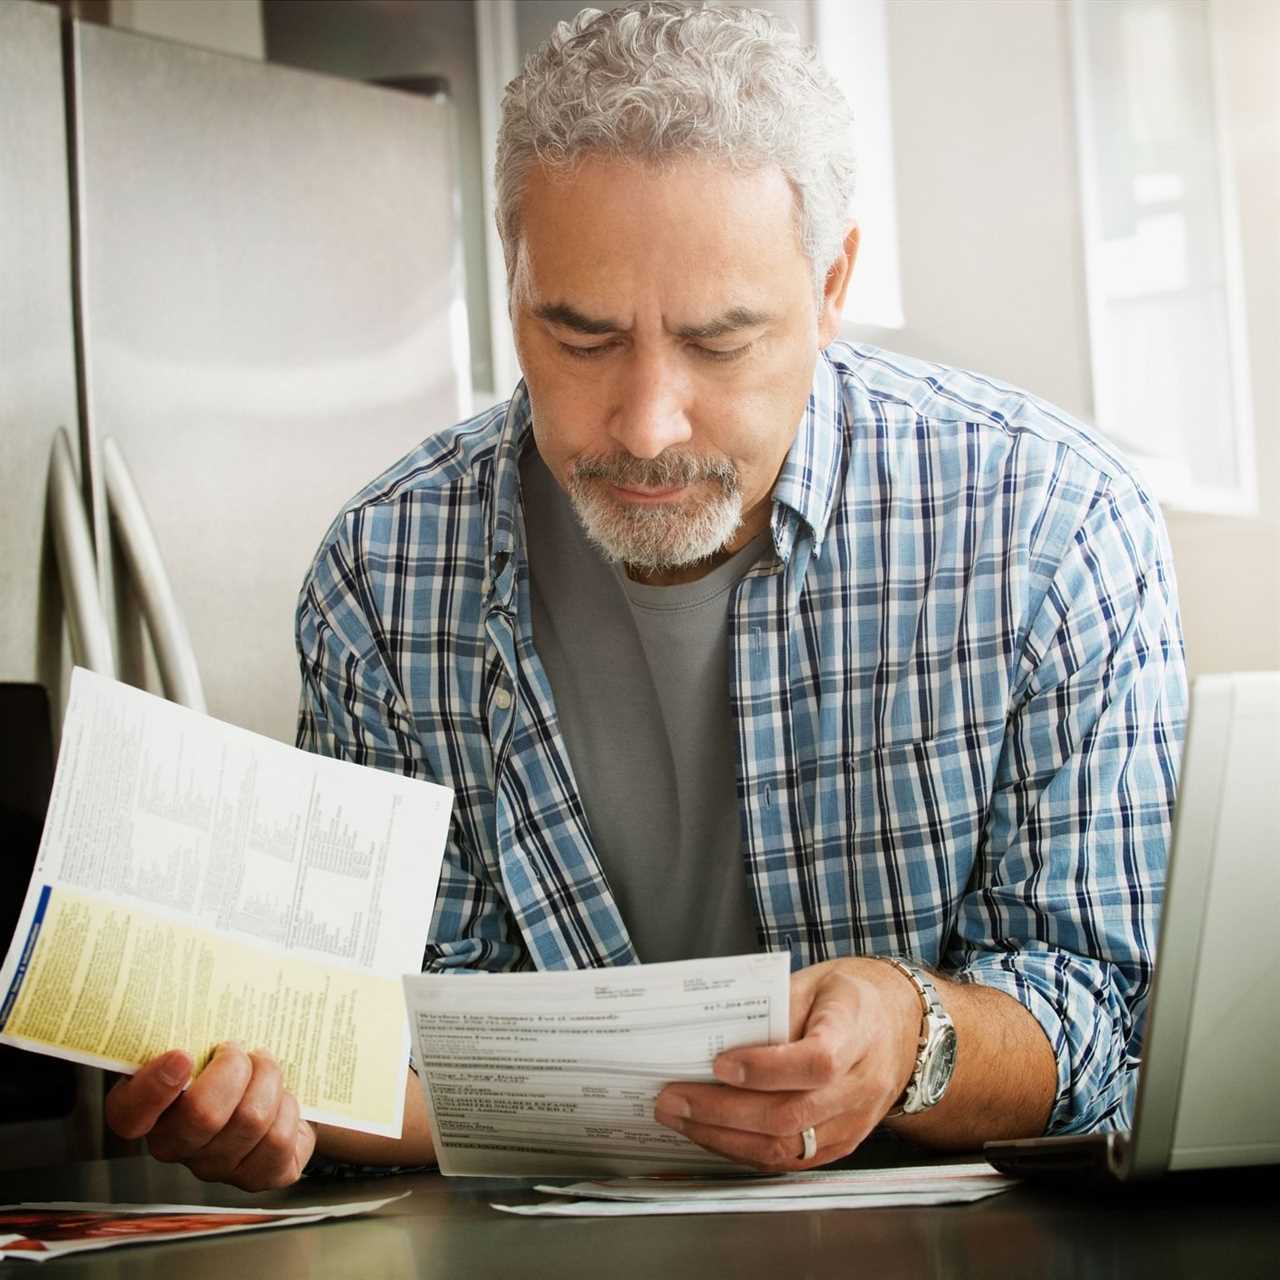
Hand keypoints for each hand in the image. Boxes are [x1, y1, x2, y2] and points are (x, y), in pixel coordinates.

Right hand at [105, 1043, 315, 1190]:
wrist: (275, 1088)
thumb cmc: (230, 1059)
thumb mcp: (203, 1039)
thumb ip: (191, 1024)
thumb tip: (209, 975)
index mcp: (149, 1109)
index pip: (130, 1113)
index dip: (153, 1089)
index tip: (182, 1055)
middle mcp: (175, 1145)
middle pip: (202, 1115)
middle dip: (233, 1069)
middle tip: (239, 1050)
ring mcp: (215, 1167)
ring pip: (249, 1121)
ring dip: (268, 1080)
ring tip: (265, 1068)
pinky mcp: (258, 1177)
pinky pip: (278, 1141)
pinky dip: (289, 1109)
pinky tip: (282, 1099)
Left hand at [654, 958, 920, 1170]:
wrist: (901, 1026)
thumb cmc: (849, 997)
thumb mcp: (815, 982)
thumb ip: (774, 1009)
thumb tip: (719, 1039)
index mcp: (855, 1033)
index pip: (815, 1062)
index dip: (765, 1069)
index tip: (719, 1063)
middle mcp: (860, 1086)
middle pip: (790, 1115)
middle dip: (721, 1112)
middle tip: (672, 1099)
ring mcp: (854, 1123)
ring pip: (786, 1147)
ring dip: (724, 1138)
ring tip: (679, 1119)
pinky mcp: (844, 1144)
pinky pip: (791, 1158)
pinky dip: (745, 1150)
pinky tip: (711, 1134)